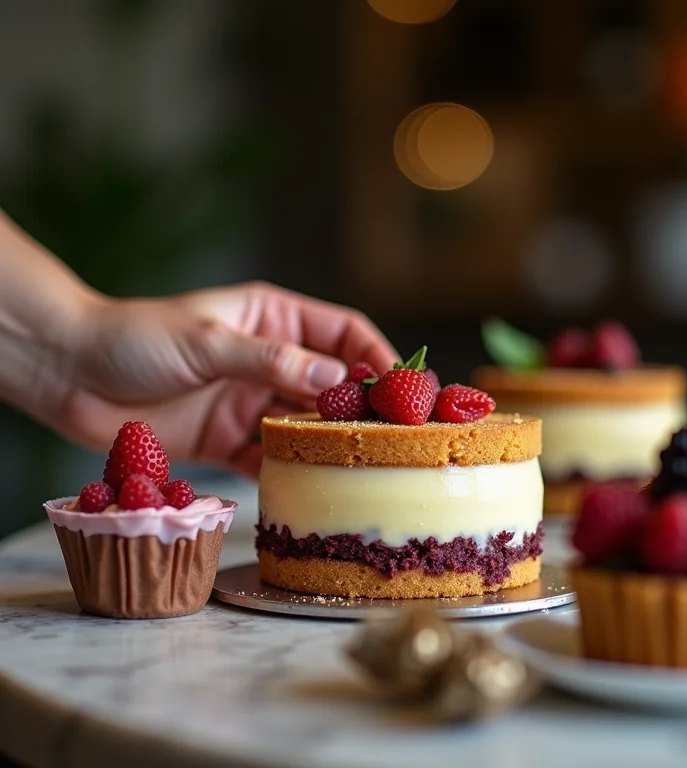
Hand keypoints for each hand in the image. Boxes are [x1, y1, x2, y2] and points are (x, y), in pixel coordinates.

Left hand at [59, 283, 397, 476]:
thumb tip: (337, 383)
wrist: (72, 375)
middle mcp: (270, 361)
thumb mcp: (208, 340)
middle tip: (396, 434)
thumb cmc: (137, 339)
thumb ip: (273, 360)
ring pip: (306, 423)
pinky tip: (310, 486)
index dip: (377, 355)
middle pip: (333, 383)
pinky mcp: (227, 440)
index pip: (343, 332)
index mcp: (272, 319)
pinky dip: (289, 471)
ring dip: (329, 442)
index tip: (405, 385)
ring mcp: (251, 402)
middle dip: (363, 406)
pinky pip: (270, 458)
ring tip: (362, 464)